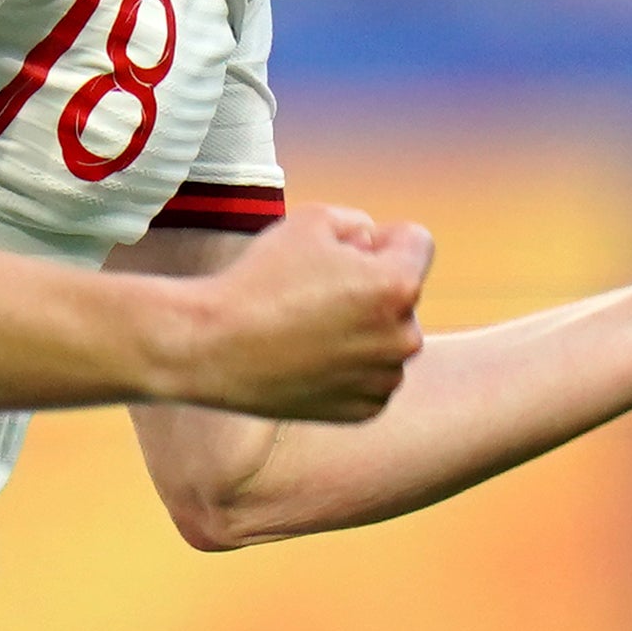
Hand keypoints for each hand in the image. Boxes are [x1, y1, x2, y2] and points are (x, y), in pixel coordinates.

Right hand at [167, 205, 432, 421]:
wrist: (213, 348)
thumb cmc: (261, 279)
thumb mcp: (312, 220)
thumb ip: (359, 222)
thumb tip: (376, 243)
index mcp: (398, 286)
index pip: (418, 243)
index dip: (383, 236)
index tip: (346, 248)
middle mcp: (403, 337)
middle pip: (402, 293)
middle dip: (372, 285)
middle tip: (315, 291)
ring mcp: (384, 379)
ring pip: (388, 337)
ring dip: (363, 327)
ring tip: (308, 326)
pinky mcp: (364, 409)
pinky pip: (371, 374)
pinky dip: (350, 365)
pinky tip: (309, 357)